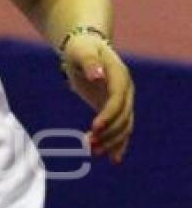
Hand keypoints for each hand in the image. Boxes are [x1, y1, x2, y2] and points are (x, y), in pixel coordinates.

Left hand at [61, 34, 133, 163]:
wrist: (87, 48)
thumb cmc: (82, 49)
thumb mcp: (82, 52)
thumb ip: (89, 63)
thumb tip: (97, 75)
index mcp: (119, 76)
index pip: (118, 99)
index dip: (108, 115)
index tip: (94, 127)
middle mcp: (126, 90)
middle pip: (123, 116)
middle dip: (108, 132)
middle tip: (89, 145)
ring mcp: (123, 100)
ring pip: (124, 125)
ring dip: (112, 141)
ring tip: (93, 152)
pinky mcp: (115, 109)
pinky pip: (121, 128)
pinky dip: (118, 143)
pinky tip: (113, 159)